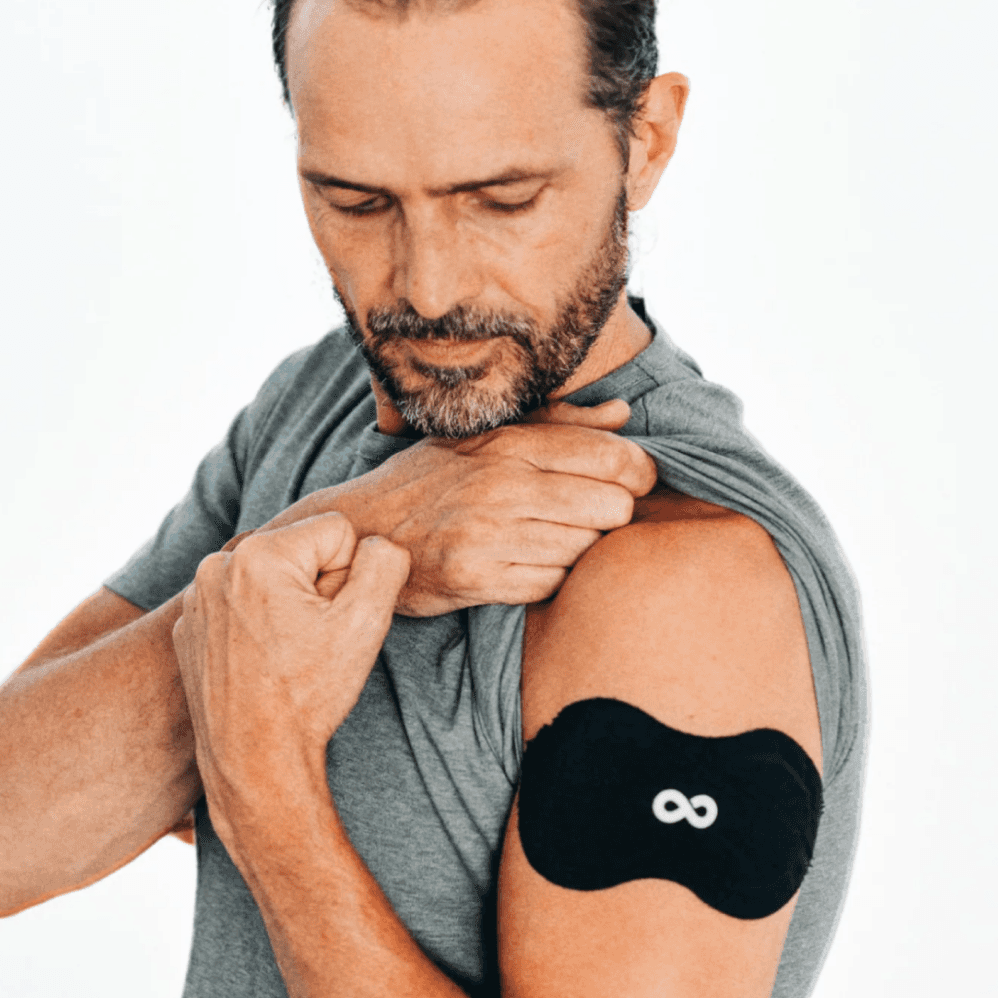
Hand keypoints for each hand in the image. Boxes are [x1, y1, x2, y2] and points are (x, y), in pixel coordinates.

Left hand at [172, 514, 409, 843]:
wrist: (254, 760)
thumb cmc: (308, 695)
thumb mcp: (366, 623)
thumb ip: (385, 562)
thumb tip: (377, 543)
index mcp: (260, 553)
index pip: (337, 531)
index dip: (350, 576)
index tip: (332, 622)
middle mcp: (218, 564)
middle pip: (301, 550)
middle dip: (318, 587)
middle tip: (312, 641)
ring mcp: (197, 596)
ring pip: (272, 575)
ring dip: (288, 603)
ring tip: (287, 653)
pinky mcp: (189, 625)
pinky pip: (241, 601)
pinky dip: (257, 623)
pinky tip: (263, 661)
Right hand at [313, 399, 658, 615]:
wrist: (358, 528)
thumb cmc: (427, 480)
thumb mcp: (481, 438)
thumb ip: (557, 424)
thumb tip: (622, 413)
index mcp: (508, 444)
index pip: (612, 456)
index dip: (639, 472)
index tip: (634, 480)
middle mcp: (501, 486)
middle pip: (612, 506)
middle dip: (612, 513)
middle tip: (591, 513)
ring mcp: (489, 535)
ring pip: (585, 549)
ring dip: (579, 548)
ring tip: (551, 538)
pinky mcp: (476, 580)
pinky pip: (552, 584)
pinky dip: (550, 578)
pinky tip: (528, 563)